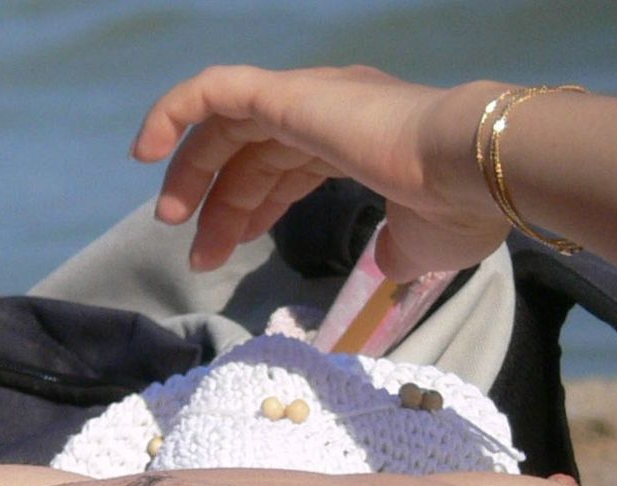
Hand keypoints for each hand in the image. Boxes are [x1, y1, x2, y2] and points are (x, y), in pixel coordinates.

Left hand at [131, 65, 508, 280]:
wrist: (472, 170)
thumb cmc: (456, 209)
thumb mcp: (421, 245)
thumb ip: (396, 251)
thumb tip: (387, 265)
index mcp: (357, 140)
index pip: (286, 166)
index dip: (252, 209)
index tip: (225, 255)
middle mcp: (330, 111)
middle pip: (251, 152)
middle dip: (219, 203)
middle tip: (195, 254)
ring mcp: (308, 98)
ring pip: (227, 125)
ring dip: (192, 171)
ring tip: (170, 220)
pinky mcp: (288, 94)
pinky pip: (213, 90)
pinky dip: (173, 110)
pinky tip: (144, 148)